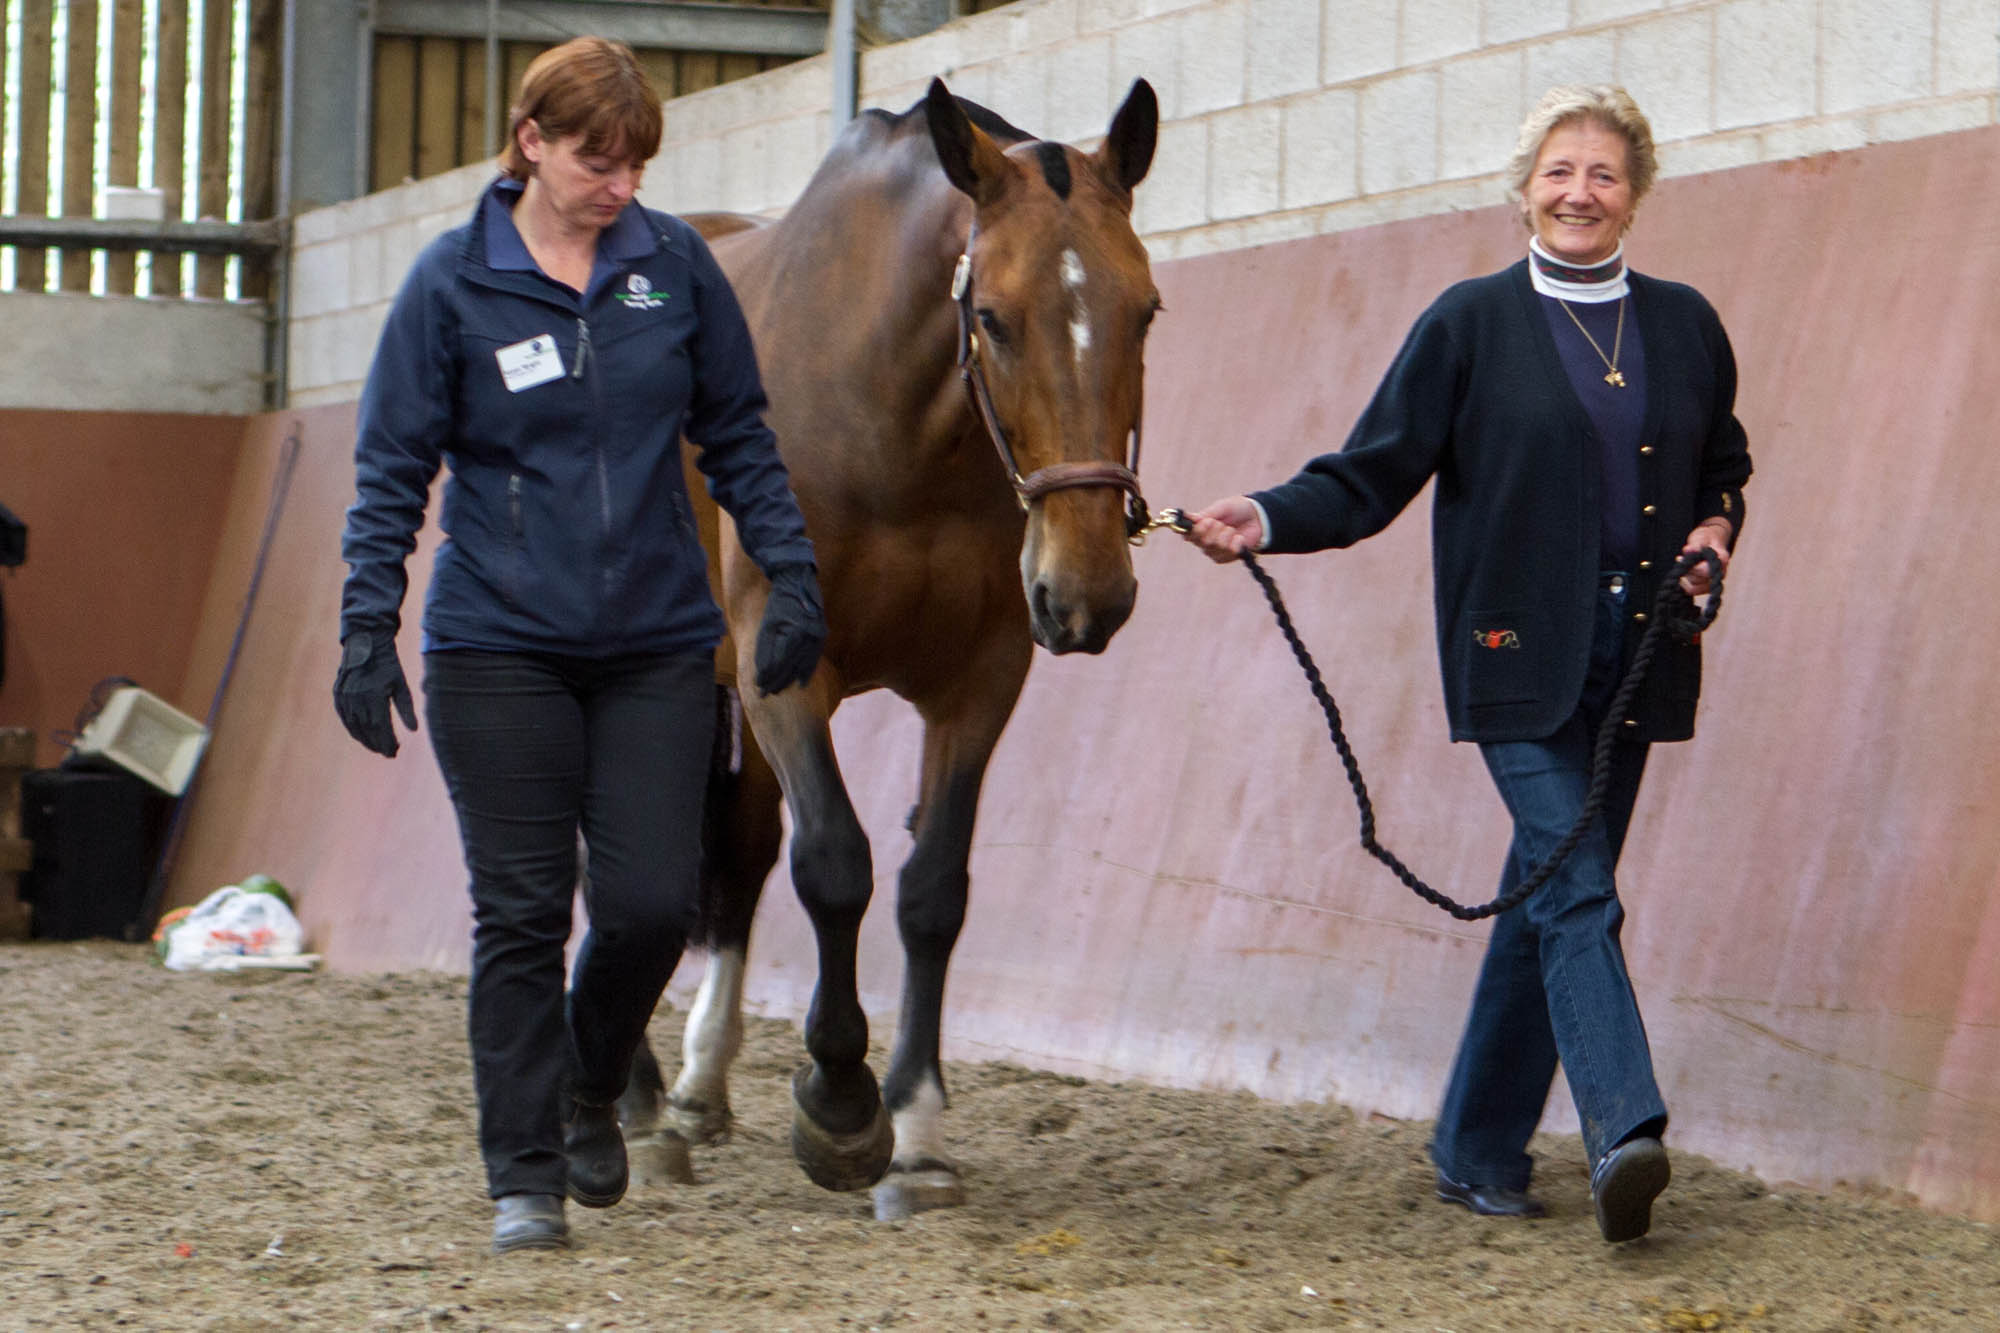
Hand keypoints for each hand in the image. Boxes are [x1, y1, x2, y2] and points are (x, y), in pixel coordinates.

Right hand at [333, 626, 416, 756]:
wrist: (366, 644)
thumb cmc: (388, 665)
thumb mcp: (401, 685)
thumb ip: (406, 709)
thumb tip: (413, 731)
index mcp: (374, 696)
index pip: (380, 727)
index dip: (387, 742)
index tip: (395, 751)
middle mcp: (357, 698)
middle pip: (367, 730)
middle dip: (378, 744)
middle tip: (389, 753)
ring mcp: (345, 697)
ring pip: (354, 726)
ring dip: (365, 740)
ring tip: (377, 748)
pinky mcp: (337, 694)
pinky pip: (344, 718)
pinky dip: (353, 729)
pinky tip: (362, 736)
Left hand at [754, 564, 825, 695]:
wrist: (799, 581)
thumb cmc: (779, 601)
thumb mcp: (768, 624)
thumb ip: (765, 649)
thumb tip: (761, 674)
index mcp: (797, 632)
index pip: (781, 662)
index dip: (770, 677)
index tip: (759, 689)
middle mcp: (811, 636)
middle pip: (792, 666)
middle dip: (778, 681)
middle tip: (766, 694)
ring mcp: (819, 636)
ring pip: (804, 665)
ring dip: (791, 679)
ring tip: (780, 691)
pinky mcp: (822, 635)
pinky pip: (814, 658)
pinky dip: (807, 671)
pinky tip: (801, 683)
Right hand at [1181, 496, 1264, 563]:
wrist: (1257, 517)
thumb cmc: (1237, 509)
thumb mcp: (1222, 507)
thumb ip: (1206, 514)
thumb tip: (1189, 517)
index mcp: (1199, 529)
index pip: (1187, 534)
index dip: (1193, 530)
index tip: (1205, 521)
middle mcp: (1204, 542)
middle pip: (1202, 541)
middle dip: (1213, 529)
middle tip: (1220, 522)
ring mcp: (1216, 552)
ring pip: (1215, 546)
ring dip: (1226, 534)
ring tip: (1231, 529)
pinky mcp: (1228, 557)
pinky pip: (1229, 551)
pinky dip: (1236, 541)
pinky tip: (1239, 537)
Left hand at [1678, 520, 1733, 596]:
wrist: (1710, 542)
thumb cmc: (1706, 538)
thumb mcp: (1701, 537)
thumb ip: (1695, 544)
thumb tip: (1688, 550)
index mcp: (1722, 559)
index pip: (1707, 570)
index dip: (1692, 567)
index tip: (1679, 558)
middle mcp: (1721, 572)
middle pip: (1700, 580)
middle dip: (1687, 570)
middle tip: (1680, 559)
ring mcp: (1715, 582)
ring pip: (1695, 587)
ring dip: (1686, 576)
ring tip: (1684, 564)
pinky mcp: (1707, 587)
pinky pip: (1694, 591)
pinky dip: (1685, 584)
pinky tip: (1682, 574)